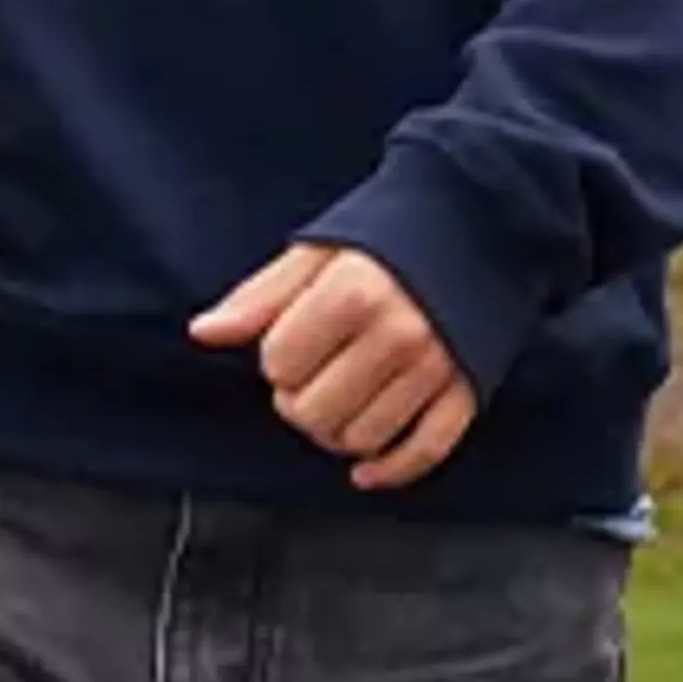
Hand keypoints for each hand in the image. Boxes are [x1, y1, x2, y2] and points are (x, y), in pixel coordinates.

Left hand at [190, 244, 477, 488]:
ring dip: (339, 430)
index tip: (297, 336)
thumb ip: (261, 295)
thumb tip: (203, 332)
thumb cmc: (392, 228)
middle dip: (301, 399)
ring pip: (361, 438)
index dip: (279, 355)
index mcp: (355, 292)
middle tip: (317, 369)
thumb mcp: (320, 248)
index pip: (279, 365)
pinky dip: (391, 469)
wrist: (479, 212)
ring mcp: (436, 364)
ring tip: (345, 394)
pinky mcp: (468, 386)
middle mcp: (398, 333)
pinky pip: (425, 451)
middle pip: (313, 413)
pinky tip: (368, 468)